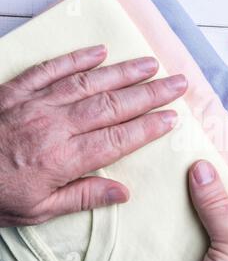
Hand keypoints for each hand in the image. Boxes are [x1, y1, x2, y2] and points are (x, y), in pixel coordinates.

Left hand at [0, 45, 186, 226]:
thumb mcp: (38, 210)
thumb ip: (83, 198)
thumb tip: (123, 193)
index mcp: (63, 158)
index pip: (118, 139)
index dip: (149, 127)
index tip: (172, 117)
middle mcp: (56, 125)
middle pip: (113, 105)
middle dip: (150, 93)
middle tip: (177, 83)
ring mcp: (36, 103)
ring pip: (90, 82)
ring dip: (124, 72)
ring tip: (151, 64)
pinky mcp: (17, 89)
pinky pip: (52, 68)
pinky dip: (77, 58)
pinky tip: (100, 51)